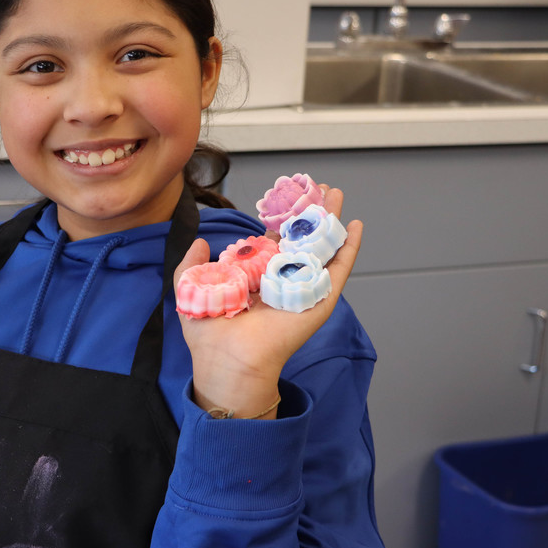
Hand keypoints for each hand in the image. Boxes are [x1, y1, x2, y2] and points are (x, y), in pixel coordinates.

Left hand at [174, 185, 362, 418]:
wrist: (229, 360)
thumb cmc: (210, 334)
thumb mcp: (191, 290)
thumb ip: (192, 264)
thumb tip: (200, 241)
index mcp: (256, 279)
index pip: (273, 244)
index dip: (280, 222)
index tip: (285, 199)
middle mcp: (281, 281)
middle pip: (301, 240)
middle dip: (309, 213)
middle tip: (318, 188)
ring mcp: (303, 288)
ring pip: (322, 247)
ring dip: (330, 220)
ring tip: (336, 194)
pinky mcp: (319, 299)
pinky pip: (338, 270)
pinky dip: (349, 248)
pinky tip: (356, 225)